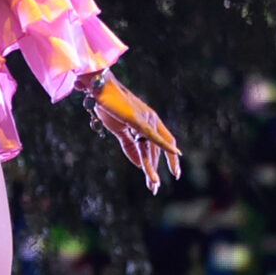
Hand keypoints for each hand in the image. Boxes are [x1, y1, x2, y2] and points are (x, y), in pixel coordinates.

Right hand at [90, 75, 182, 192]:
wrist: (99, 87)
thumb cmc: (108, 105)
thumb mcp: (119, 130)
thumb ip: (130, 146)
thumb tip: (140, 164)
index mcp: (147, 121)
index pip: (162, 143)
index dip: (168, 158)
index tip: (174, 173)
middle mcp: (151, 120)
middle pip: (158, 150)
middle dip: (156, 169)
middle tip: (154, 187)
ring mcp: (147, 119)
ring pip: (152, 149)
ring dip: (152, 168)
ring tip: (153, 184)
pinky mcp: (138, 120)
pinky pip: (153, 137)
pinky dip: (165, 147)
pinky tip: (176, 155)